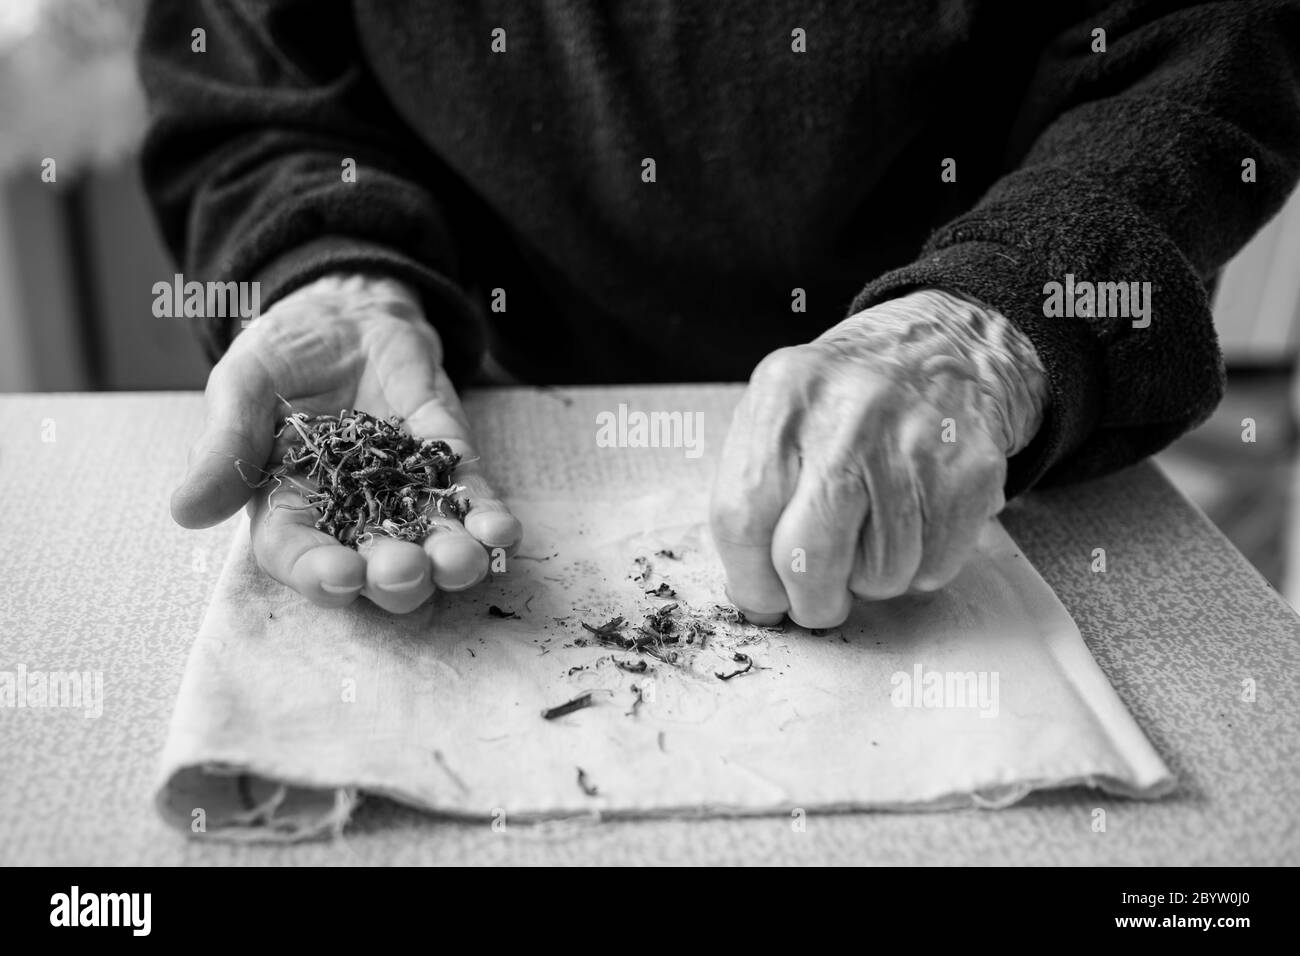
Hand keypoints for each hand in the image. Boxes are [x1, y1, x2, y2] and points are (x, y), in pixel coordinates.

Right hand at [172, 273, 521, 611]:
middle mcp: (351, 515)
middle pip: (373, 566)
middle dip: (393, 577)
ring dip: (451, 560)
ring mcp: (406, 492)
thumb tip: (184, 511)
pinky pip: (471, 497)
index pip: (299, 555)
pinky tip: (502, 531)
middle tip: (404, 573)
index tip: (339, 578)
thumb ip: (225, 447)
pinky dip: (487, 518)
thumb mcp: (243, 387)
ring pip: (431, 542)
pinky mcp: (449, 461)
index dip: (318, 573)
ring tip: (464, 563)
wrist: (345, 309)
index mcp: (289, 507)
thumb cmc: (285, 353)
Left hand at [709, 289, 1046, 627]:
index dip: (749, 580)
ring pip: (878, 575)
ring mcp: (914, 444)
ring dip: (869, 580)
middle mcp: (848, 414)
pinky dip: (917, 568)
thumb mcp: (780, 413)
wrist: (942, 349)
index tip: (762, 600)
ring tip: (870, 536)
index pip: (741, 516)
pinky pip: (932, 567)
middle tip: (814, 601)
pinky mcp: (969, 473)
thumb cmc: (843, 402)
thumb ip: (753, 493)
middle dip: (809, 601)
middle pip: (808, 558)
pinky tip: (911, 525)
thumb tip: (755, 594)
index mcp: (784, 396)